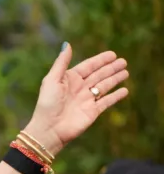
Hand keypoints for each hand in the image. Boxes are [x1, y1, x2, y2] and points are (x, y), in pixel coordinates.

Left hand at [23, 43, 128, 157]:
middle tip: (123, 61)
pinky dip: (116, 96)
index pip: (88, 66)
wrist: (49, 129)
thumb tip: (67, 44)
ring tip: (126, 72)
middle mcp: (79, 89)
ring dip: (115, 79)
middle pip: (99, 75)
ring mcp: (87, 100)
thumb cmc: (47, 104)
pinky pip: (107, 101)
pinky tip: (125, 90)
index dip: (100, 60)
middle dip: (111, 68)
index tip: (112, 54)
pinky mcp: (93, 111)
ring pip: (104, 86)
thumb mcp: (52, 80)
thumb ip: (61, 62)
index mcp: (70, 80)